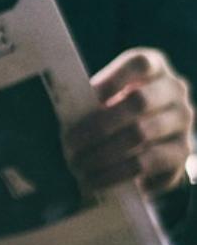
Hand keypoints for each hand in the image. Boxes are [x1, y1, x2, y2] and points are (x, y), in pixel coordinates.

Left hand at [65, 48, 194, 196]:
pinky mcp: (181, 151)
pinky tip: (92, 181)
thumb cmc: (115, 111)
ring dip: (102, 153)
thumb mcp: (104, 99)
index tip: (86, 98)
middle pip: (140, 101)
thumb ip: (89, 100)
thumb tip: (61, 115)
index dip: (112, 79)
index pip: (140, 63)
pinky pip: (147, 163)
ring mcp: (182, 121)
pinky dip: (114, 173)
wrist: (147, 143)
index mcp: (154, 68)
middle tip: (68, 143)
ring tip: (76, 166)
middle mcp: (174, 91)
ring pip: (141, 134)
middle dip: (99, 124)